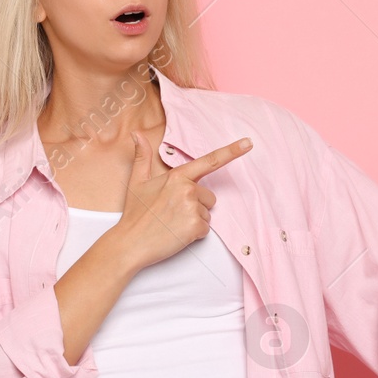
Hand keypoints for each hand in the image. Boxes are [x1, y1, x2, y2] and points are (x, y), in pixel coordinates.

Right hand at [113, 132, 252, 270]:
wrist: (130, 243)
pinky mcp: (196, 226)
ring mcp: (193, 208)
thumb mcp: (137, 181)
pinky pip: (206, 229)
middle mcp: (188, 189)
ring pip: (208, 213)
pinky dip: (194, 234)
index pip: (209, 161)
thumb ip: (142, 156)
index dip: (231, 151)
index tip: (248, 143)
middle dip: (196, 205)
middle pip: (209, 197)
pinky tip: (177, 233)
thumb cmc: (135, 214)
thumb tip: (138, 134)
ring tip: (172, 223)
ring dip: (194, 220)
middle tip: (172, 213)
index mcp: (177, 176)